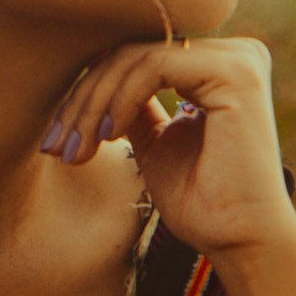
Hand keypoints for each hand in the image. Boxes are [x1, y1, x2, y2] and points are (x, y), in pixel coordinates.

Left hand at [41, 37, 295, 261]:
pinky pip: (153, 65)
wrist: (241, 244)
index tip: (57, 140)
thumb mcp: (153, 144)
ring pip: (135, 56)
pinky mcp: (235, 72)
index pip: (136, 56)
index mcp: (218, 67)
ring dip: (93, 104)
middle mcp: (235, 53)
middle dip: (83, 99)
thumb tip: (94, 79)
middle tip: (54, 146)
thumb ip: (133, 105)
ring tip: (75, 150)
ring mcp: (238, 59)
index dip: (89, 92)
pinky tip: (107, 136)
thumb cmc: (202, 205)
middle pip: (131, 51)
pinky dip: (120, 99)